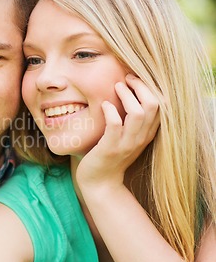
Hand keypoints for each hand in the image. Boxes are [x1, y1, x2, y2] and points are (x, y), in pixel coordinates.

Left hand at [76, 74, 159, 188]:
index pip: (162, 106)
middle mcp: (141, 138)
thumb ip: (131, 120)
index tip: (135, 80)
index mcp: (147, 133)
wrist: (100, 182)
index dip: (151, 88)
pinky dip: (110, 111)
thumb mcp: (127, 137)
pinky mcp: (110, 148)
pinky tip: (103, 105)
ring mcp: (127, 144)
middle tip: (126, 79)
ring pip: (137, 113)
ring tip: (116, 87)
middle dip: (141, 86)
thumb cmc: (110, 155)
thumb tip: (126, 92)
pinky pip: (115, 125)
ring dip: (126, 96)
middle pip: (154, 105)